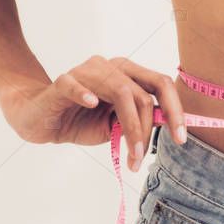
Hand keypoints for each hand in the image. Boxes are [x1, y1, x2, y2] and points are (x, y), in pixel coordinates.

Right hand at [0, 56, 186, 170]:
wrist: (42, 120)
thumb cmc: (80, 121)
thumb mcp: (115, 126)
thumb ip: (139, 121)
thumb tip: (167, 125)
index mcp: (127, 75)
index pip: (161, 85)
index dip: (176, 111)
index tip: (181, 139)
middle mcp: (111, 68)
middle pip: (144, 92)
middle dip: (149, 128)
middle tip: (144, 155)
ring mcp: (87, 72)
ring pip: (120, 92)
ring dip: (130, 128)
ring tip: (130, 155)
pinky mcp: (62, 82)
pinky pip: (76, 84)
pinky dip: (86, 93)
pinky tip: (92, 104)